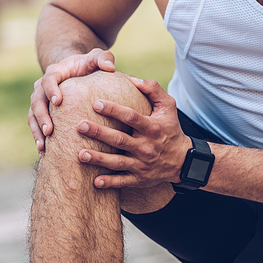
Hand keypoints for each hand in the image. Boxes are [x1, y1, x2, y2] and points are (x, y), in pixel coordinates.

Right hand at [28, 48, 115, 150]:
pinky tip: (43, 151)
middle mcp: (42, 86)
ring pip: (32, 116)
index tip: (57, 101)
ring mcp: (40, 101)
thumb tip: (110, 68)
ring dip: (37, 130)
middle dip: (42, 116)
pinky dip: (38, 137)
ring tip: (43, 146)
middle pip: (36, 101)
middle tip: (49, 131)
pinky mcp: (41, 113)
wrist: (75, 71)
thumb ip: (103, 58)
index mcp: (55, 72)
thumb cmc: (88, 65)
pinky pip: (35, 125)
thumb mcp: (96, 58)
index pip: (49, 79)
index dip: (51, 90)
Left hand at [76, 78, 191, 188]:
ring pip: (118, 162)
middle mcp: (146, 147)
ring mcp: (142, 165)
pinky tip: (95, 182)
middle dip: (99, 133)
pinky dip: (110, 183)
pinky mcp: (139, 178)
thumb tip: (133, 79)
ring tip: (81, 154)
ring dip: (99, 159)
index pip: (131, 117)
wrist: (183, 161)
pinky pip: (123, 182)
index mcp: (152, 128)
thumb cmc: (170, 129)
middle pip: (119, 140)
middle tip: (80, 125)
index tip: (96, 103)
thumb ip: (153, 89)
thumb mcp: (168, 106)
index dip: (114, 110)